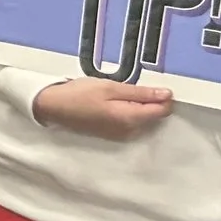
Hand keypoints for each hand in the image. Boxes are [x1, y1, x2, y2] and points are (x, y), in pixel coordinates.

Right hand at [32, 77, 173, 139]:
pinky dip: (129, 112)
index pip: (162, 111)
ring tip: (119, 94)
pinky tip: (114, 103)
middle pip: (154, 116)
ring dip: (138, 106)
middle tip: (130, 87)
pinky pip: (131, 123)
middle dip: (150, 101)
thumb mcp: (110, 87)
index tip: (152, 85)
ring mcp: (122, 136)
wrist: (52, 107)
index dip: (163, 97)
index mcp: (131, 119)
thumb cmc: (80, 94)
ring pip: (143, 119)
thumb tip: (167, 95)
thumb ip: (141, 93)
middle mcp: (130, 132)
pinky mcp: (113, 135)